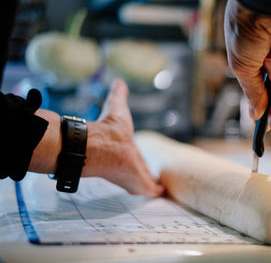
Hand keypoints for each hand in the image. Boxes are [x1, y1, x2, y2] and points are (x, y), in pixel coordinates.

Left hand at [83, 79, 163, 196]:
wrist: (102, 147)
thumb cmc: (110, 130)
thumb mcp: (117, 108)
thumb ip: (118, 95)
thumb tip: (119, 81)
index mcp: (126, 151)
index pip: (134, 157)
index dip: (138, 159)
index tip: (140, 161)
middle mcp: (130, 165)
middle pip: (141, 172)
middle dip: (146, 176)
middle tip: (155, 180)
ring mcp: (135, 177)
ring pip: (146, 183)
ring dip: (152, 185)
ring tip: (161, 189)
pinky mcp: (140, 185)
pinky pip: (152, 191)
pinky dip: (157, 191)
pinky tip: (163, 192)